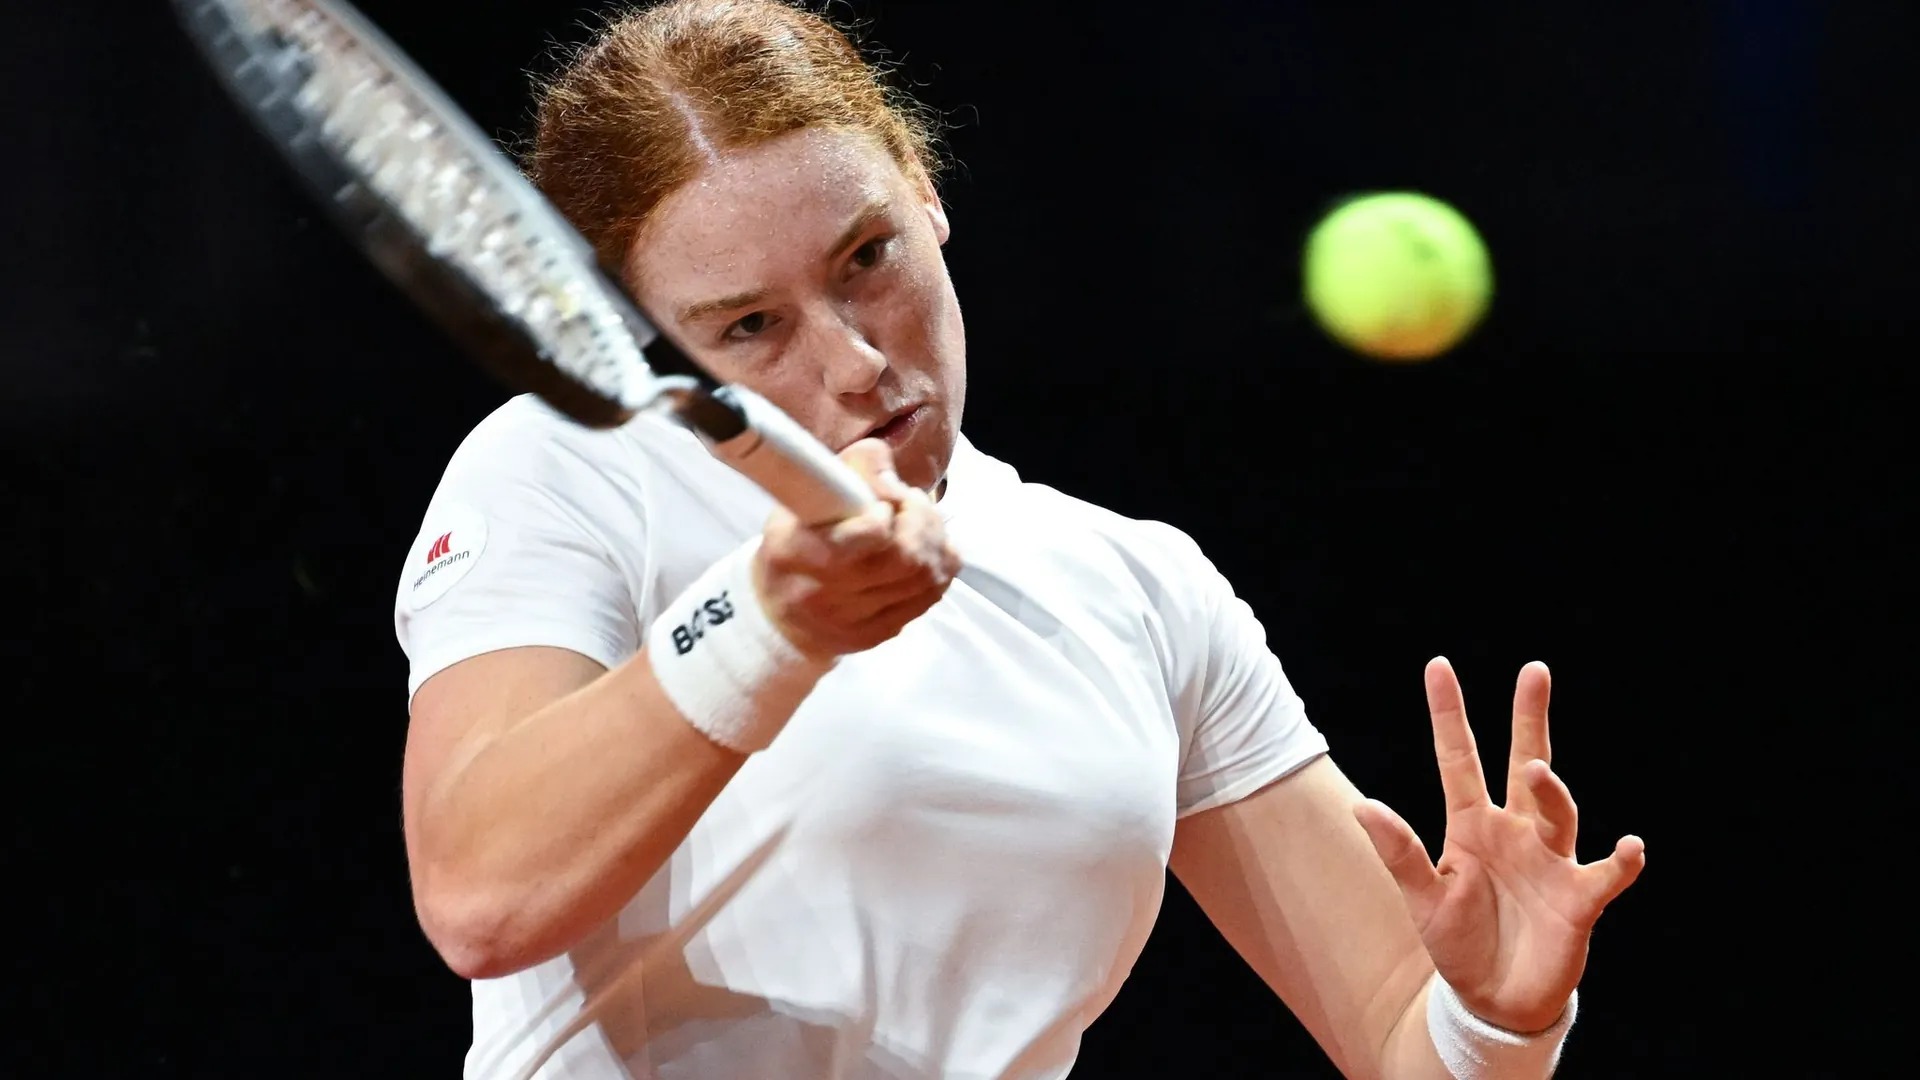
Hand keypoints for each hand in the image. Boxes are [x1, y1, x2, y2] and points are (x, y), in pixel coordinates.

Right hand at [752, 438, 959, 659]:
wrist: (780, 615)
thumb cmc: (795, 541)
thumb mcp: (802, 497)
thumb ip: (848, 471)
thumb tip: (890, 474)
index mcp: (794, 552)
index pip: (867, 534)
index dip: (887, 511)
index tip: (882, 500)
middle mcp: (821, 593)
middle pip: (906, 558)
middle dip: (923, 521)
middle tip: (914, 503)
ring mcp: (852, 622)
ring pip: (924, 578)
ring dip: (936, 541)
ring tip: (922, 521)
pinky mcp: (877, 635)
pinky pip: (929, 598)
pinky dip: (940, 567)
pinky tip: (929, 550)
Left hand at [1353, 658, 1645, 1033]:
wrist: (1494, 1001)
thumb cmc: (1458, 943)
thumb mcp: (1422, 898)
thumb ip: (1400, 852)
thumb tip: (1364, 806)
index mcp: (1471, 825)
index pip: (1458, 758)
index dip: (1449, 713)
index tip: (1438, 665)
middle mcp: (1515, 832)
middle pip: (1523, 762)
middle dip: (1529, 718)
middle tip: (1534, 670)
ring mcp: (1550, 861)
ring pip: (1558, 811)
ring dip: (1551, 790)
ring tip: (1537, 771)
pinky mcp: (1580, 899)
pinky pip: (1607, 874)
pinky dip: (1622, 861)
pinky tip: (1630, 846)